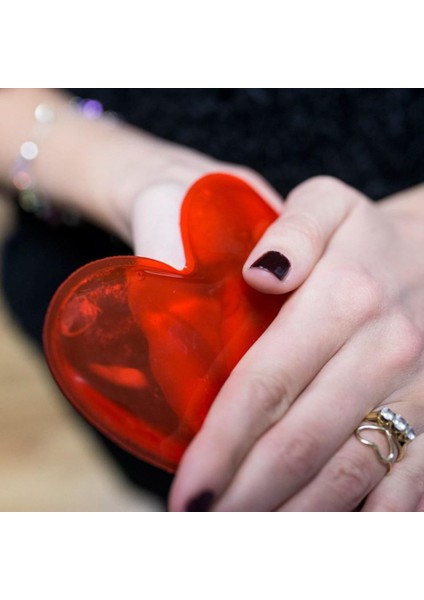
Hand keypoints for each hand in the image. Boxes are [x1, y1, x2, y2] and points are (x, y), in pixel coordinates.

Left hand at [169, 176, 423, 510]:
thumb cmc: (369, 238)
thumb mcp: (330, 203)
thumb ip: (292, 228)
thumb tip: (258, 272)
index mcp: (346, 298)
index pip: (265, 385)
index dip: (220, 443)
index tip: (185, 489)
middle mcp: (384, 352)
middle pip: (299, 443)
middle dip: (244, 495)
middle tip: (200, 527)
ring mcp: (417, 392)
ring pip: (347, 476)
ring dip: (293, 517)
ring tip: (244, 541)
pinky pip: (406, 486)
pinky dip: (366, 522)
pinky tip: (320, 537)